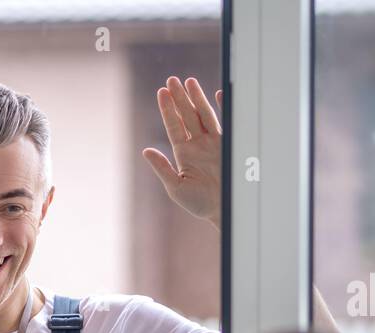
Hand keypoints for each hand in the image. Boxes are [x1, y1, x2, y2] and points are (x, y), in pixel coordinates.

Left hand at [142, 76, 222, 229]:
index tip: (162, 92)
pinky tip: (217, 93)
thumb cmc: (199, 203)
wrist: (224, 209)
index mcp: (184, 153)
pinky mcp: (229, 144)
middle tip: (171, 80)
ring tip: (188, 81)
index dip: (168, 109)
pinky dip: (222, 107)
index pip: (174, 126)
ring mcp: (214, 143)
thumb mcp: (176, 187)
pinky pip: (225, 122)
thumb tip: (145, 151)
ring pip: (203, 114)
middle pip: (187, 115)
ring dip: (196, 98)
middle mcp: (198, 144)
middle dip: (179, 98)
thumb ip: (162, 168)